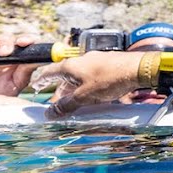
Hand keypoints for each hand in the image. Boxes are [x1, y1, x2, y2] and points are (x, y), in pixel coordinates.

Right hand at [0, 31, 41, 96]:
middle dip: (5, 42)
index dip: (25, 39)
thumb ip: (26, 71)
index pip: (22, 43)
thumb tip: (40, 60)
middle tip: (4, 53)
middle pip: (4, 38)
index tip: (24, 43)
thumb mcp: (15, 84)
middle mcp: (0, 52)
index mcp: (15, 57)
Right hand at [31, 50, 145, 117]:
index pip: (49, 72)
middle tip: (58, 104)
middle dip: (60, 91)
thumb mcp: (85, 96)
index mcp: (70, 66)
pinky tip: (92, 96)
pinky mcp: (107, 65)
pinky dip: (87, 86)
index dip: (41, 80)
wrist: (137, 68)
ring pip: (78, 77)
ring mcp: (94, 61)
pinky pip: (91, 76)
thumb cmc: (110, 79)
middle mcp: (80, 61)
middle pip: (64, 76)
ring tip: (75, 103)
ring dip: (74, 90)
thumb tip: (50, 112)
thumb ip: (67, 104)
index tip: (34, 86)